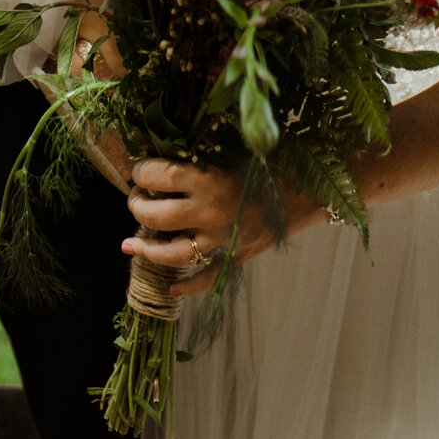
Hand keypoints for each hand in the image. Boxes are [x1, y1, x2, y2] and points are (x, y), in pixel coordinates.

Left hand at [123, 158, 322, 297]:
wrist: (307, 191)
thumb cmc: (269, 163)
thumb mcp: (232, 149)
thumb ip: (201, 154)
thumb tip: (166, 153)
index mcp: (207, 178)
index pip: (158, 176)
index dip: (141, 171)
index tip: (139, 169)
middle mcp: (208, 212)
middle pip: (156, 215)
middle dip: (137, 205)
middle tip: (136, 198)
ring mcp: (220, 239)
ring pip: (172, 253)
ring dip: (148, 249)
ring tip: (130, 244)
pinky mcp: (234, 257)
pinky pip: (206, 279)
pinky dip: (187, 287)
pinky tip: (170, 289)